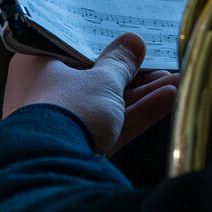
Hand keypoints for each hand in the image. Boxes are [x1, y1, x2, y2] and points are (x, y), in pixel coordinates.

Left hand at [3, 33, 178, 155]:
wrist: (54, 169)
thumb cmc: (68, 110)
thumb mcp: (102, 80)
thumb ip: (121, 62)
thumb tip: (132, 42)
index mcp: (36, 66)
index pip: (74, 49)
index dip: (105, 45)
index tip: (130, 43)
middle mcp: (44, 93)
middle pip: (94, 78)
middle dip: (133, 74)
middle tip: (160, 64)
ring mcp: (62, 124)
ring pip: (107, 104)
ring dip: (142, 93)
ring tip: (175, 80)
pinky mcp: (78, 148)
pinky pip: (110, 126)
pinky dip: (136, 114)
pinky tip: (168, 99)